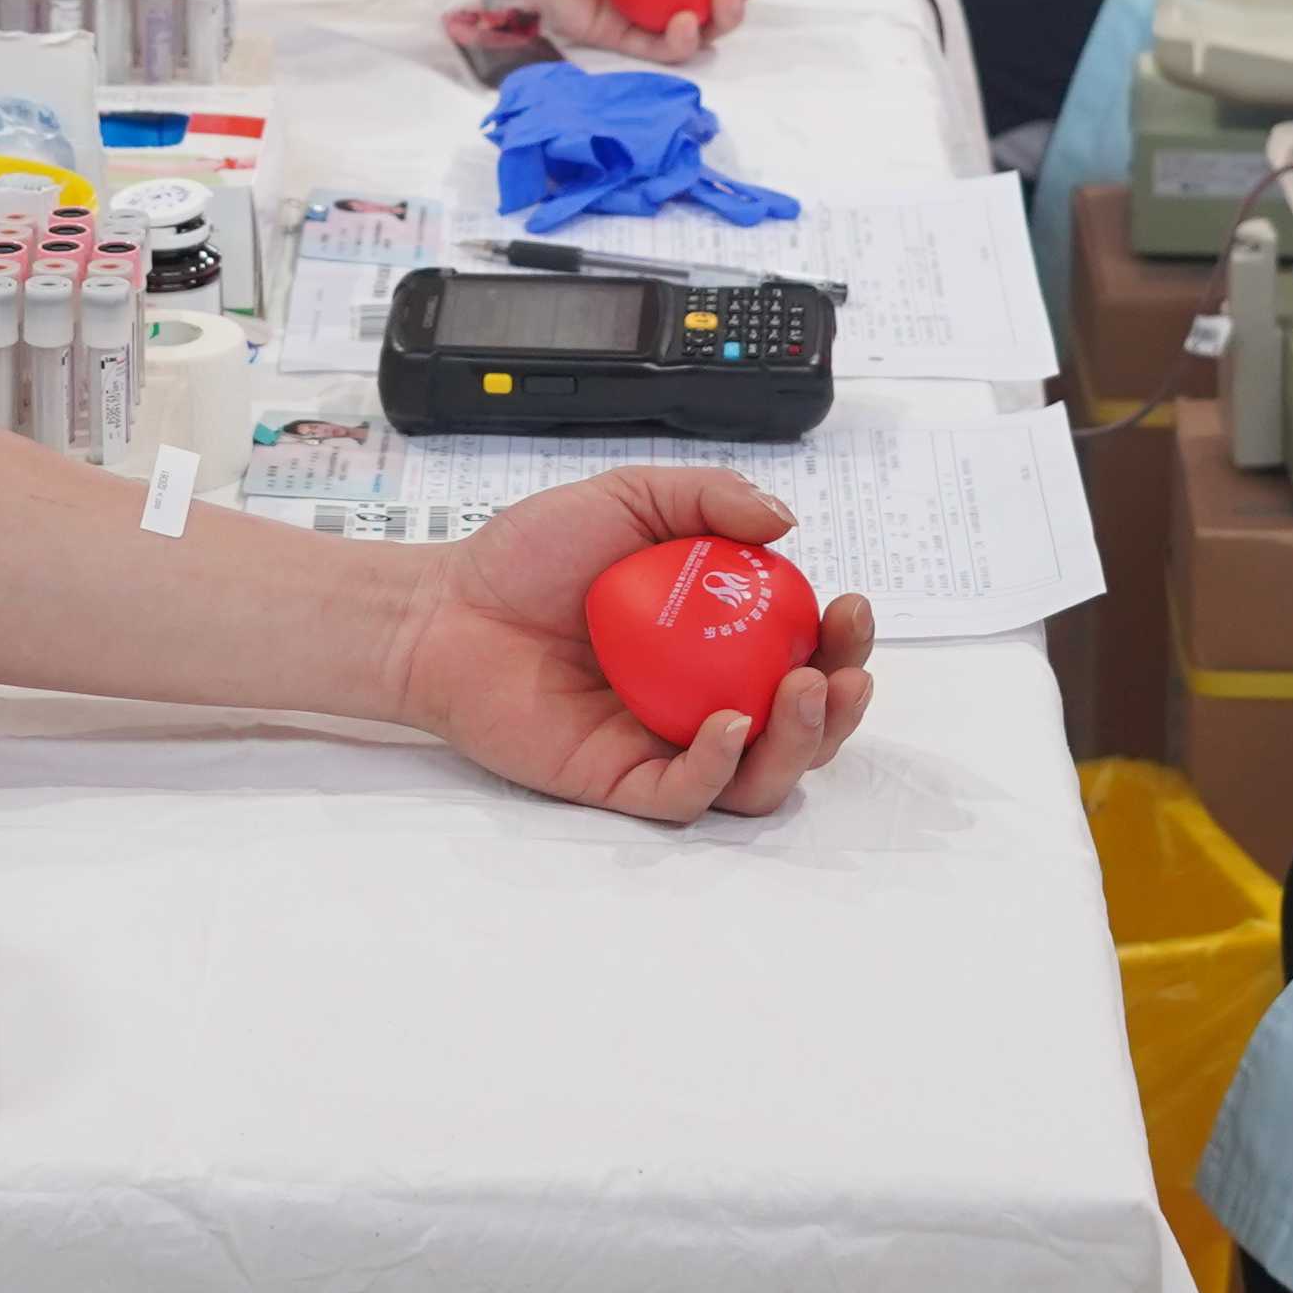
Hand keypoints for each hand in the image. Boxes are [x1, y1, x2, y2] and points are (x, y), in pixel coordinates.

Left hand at [391, 465, 878, 820]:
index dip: (840, 640)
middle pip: (799, 726)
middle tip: (842, 671)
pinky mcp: (620, 781)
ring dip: (799, 744)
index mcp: (713, 636)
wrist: (444, 609)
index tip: (849, 608)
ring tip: (800, 696)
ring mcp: (664, 743)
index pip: (801, 650)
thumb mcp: (628, 498)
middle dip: (842, 705)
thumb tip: (785, 521)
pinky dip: (721, 767)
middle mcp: (700, 695)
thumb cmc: (526, 556)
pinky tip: (729, 725)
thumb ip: (708, 498)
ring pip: (759, 776)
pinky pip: (690, 795)